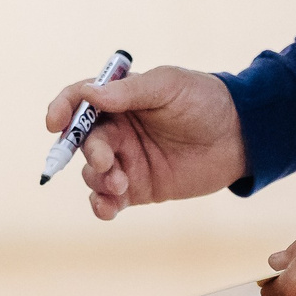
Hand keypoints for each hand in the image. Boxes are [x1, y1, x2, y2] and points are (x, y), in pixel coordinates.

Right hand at [42, 64, 247, 219]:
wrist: (240, 136)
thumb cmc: (203, 101)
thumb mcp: (167, 86)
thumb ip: (129, 92)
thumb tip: (89, 95)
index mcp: (119, 99)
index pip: (79, 101)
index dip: (62, 109)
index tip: (55, 123)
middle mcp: (117, 129)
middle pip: (83, 140)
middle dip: (88, 152)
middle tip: (108, 162)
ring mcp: (125, 160)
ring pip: (92, 172)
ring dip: (98, 180)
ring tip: (121, 184)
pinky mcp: (138, 188)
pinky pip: (108, 199)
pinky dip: (101, 205)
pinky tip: (107, 209)